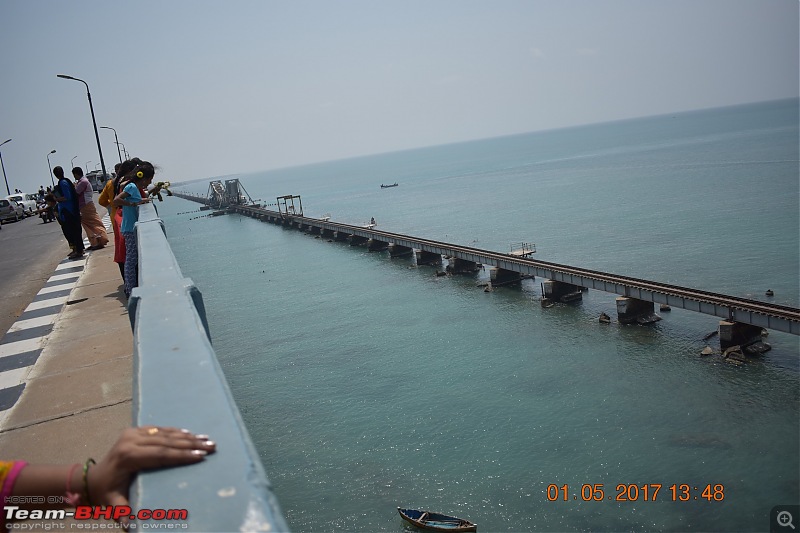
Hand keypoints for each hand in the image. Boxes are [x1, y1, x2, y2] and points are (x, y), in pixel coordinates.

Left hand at [88, 427, 214, 510]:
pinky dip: (176, 431)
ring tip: (207, 439)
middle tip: (211, 446)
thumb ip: (124, 513)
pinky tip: (191, 433)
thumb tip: (132, 526)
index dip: (182, 455)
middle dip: (191, 444)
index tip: (201, 457)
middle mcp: (130, 441)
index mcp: (128, 457)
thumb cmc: (106, 494)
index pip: (161, 454)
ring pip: (165, 433)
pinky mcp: (134, 431)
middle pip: (166, 441)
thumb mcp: (114, 505)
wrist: (91, 480)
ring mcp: (132, 433)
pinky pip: (159, 429)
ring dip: (188, 436)